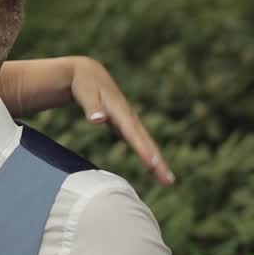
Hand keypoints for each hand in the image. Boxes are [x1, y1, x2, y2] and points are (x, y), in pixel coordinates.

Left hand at [69, 57, 174, 185]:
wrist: (88, 73)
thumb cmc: (84, 84)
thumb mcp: (85, 91)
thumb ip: (92, 106)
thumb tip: (97, 120)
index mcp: (119, 109)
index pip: (132, 132)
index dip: (142, 149)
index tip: (153, 164)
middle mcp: (128, 116)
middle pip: (145, 141)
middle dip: (157, 161)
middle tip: (168, 180)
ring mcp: (128, 120)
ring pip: (145, 142)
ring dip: (156, 161)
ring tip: (167, 180)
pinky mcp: (125, 124)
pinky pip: (139, 142)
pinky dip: (147, 154)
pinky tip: (154, 169)